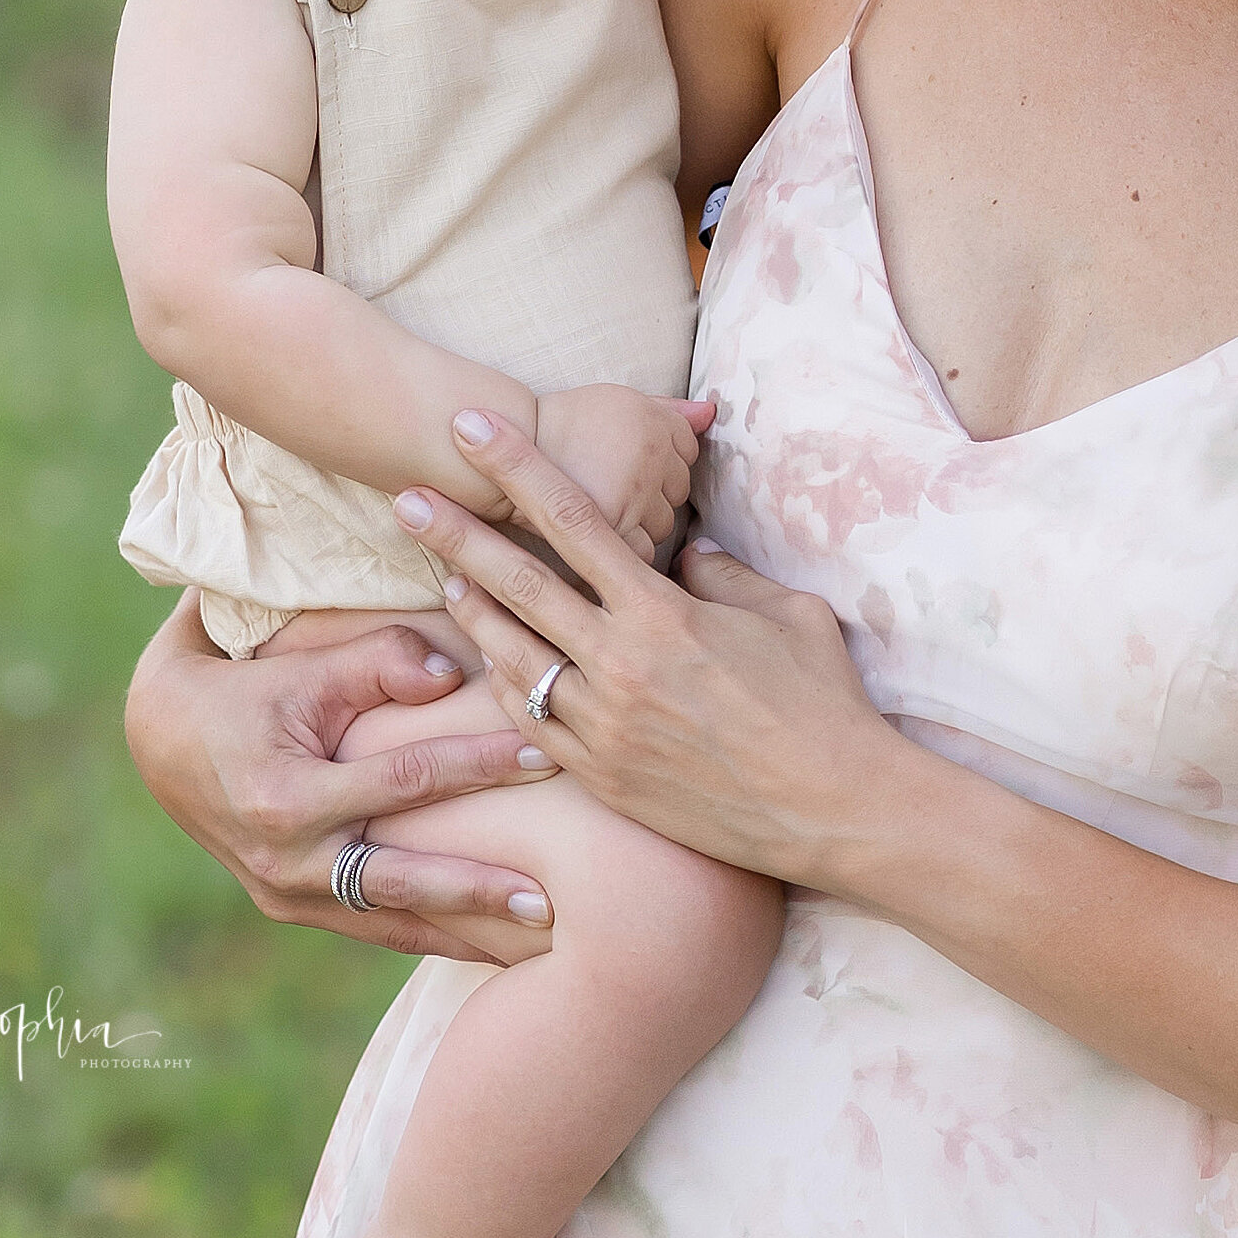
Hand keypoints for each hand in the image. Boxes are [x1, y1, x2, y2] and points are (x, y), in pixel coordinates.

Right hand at [123, 595, 562, 959]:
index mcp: (285, 800)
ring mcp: (286, 897)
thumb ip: (377, 661)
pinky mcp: (292, 909)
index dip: (480, 764)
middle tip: (551, 901)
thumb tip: (453, 676)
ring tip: (539, 941)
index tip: (545, 754)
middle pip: (403, 882)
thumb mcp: (299, 665)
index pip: (406, 780)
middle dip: (479, 892)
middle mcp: (285, 863)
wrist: (160, 741)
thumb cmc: (241, 688)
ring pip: (390, 924)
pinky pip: (371, 928)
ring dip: (464, 934)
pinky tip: (489, 946)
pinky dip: (429, 934)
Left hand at [396, 424, 920, 885]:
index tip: (472, 428)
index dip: (517, 467)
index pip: (573, 520)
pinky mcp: (602, 777)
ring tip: (442, 577)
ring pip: (513, 657)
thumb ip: (726, 573)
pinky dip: (507, 687)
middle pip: (518, 583)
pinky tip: (491, 663)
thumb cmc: (822, 703)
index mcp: (663, 613)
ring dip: (472, 612)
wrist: (831, 808)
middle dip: (457, 534)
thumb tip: (687, 551)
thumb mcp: (786, 613)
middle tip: (406, 499)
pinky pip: (534, 723)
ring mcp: (604, 726)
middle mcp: (620, 665)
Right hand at [522, 385, 714, 561]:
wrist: (492, 452)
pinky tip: (601, 541)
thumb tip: (711, 412)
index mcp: (652, 418)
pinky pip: (641, 552)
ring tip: (600, 512)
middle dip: (652, 494)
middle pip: (678, 489)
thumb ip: (667, 411)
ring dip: (638, 525)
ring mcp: (633, 492)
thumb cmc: (556, 427)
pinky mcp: (612, 528)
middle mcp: (650, 452)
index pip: (687, 447)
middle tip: (609, 488)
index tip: (625, 461)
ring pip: (661, 524)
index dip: (658, 460)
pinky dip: (624, 553)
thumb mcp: (613, 403)